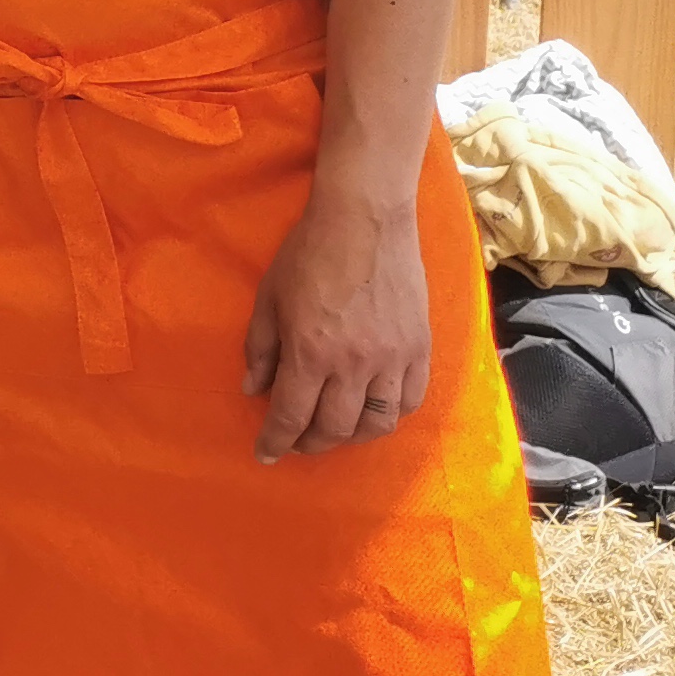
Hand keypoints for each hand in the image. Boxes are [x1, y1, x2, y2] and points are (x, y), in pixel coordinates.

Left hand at [244, 192, 432, 460]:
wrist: (364, 220)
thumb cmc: (308, 254)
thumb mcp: (269, 298)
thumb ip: (261, 348)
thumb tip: (254, 390)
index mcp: (310, 352)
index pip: (292, 415)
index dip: (276, 441)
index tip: (266, 455)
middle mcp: (354, 364)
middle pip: (335, 428)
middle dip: (311, 442)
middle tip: (297, 441)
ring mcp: (393, 359)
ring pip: (377, 423)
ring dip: (351, 436)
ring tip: (333, 431)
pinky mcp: (420, 348)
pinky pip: (410, 400)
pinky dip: (390, 415)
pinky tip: (372, 411)